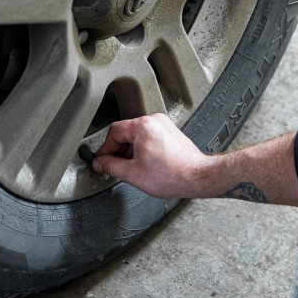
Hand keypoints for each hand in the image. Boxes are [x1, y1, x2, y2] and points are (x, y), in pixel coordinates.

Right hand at [92, 113, 210, 198]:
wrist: (197, 177)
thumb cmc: (172, 175)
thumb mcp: (133, 174)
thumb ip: (111, 166)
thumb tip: (99, 163)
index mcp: (142, 126)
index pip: (113, 132)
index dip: (105, 149)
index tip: (103, 161)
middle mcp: (154, 121)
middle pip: (125, 132)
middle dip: (119, 151)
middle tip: (116, 167)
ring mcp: (163, 125)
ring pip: (137, 136)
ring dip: (131, 151)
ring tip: (135, 168)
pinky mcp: (170, 132)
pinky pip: (149, 137)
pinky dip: (143, 150)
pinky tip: (146, 165)